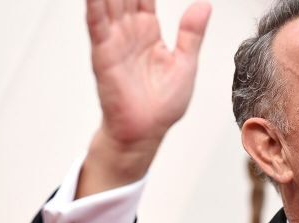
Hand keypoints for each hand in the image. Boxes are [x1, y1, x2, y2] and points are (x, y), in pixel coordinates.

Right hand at [77, 0, 210, 197]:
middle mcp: (129, 32)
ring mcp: (115, 41)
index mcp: (149, 32)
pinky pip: (97, 25)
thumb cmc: (163, 105)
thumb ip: (191, 34)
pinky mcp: (104, 55)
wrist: (146, 133)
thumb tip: (203, 5)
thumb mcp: (185, 64)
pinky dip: (95, 6)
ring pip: (108, 2)